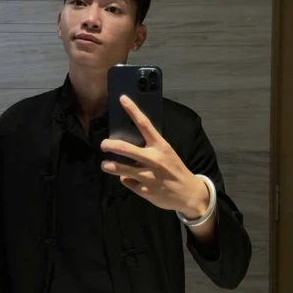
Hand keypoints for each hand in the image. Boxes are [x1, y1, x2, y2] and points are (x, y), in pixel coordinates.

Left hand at [100, 95, 209, 218]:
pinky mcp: (145, 190)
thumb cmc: (176, 169)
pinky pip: (128, 183)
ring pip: (121, 169)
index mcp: (161, 146)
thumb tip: (129, 150)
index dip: (132, 110)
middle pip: (127, 149)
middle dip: (110, 145)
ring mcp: (148, 176)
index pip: (145, 124)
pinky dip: (126, 180)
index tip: (122, 99)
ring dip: (110, 166)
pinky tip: (129, 179)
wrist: (189, 193)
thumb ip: (150, 149)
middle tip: (103, 144)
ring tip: (105, 164)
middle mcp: (154, 159)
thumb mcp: (167, 153)